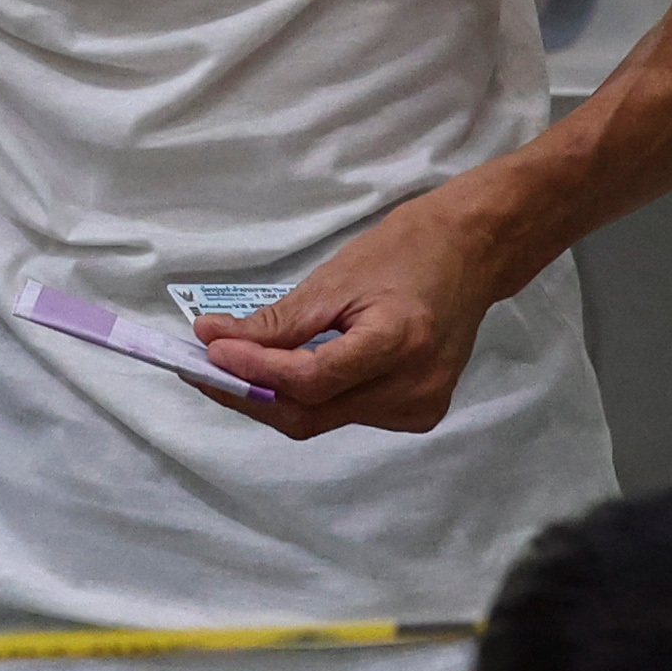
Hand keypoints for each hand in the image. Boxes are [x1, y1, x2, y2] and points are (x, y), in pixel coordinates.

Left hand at [200, 185, 518, 437]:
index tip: (207, 349)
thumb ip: (279, 321)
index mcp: (400, 344)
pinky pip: (345, 414)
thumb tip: (215, 340)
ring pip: (323, 419)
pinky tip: (282, 373)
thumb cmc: (403, 252)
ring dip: (272, 397)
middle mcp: (414, 389)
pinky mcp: (417, 414)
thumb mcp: (336, 277)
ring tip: (232, 366)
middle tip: (201, 367)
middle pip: (311, 413)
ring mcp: (419, 409)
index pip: (311, 379)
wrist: (470, 256)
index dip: (254, 370)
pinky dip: (306, 397)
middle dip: (249, 394)